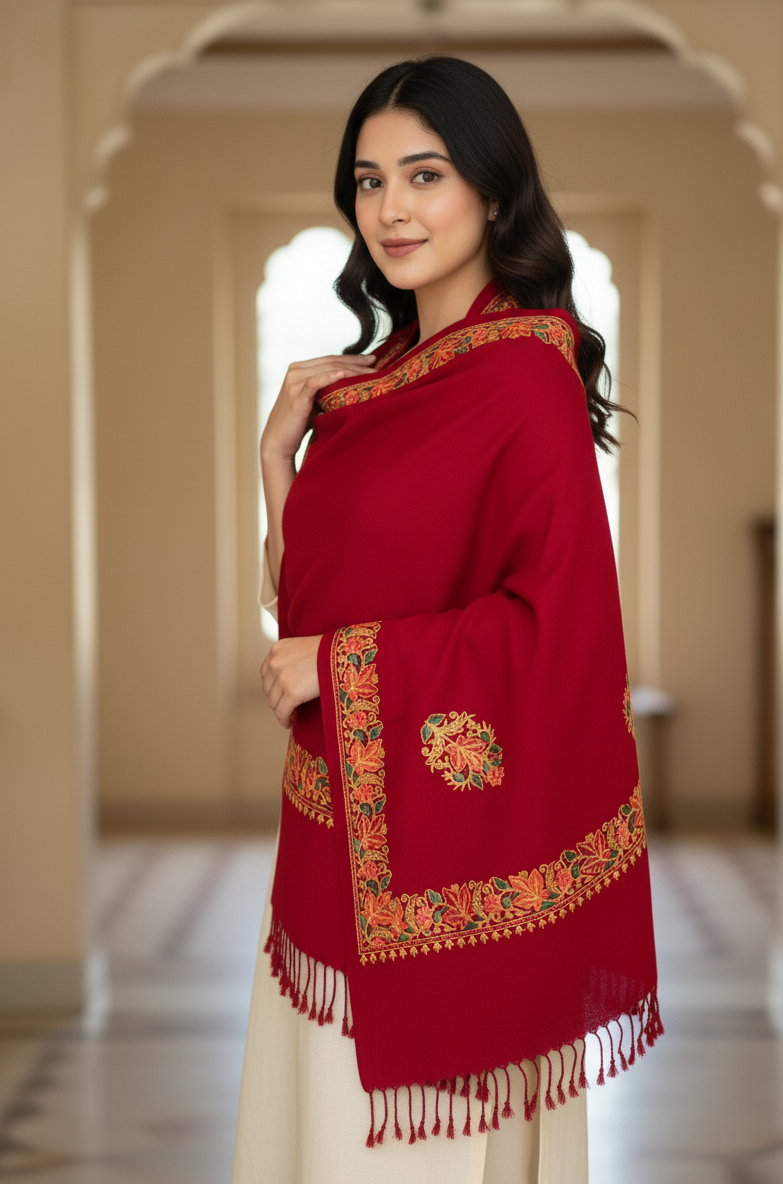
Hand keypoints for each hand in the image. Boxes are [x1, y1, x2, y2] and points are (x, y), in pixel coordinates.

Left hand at [260, 635, 322, 727]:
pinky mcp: (292, 693)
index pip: (266, 673)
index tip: (280, 694)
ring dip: (281, 710)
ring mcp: (282, 678)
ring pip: (273, 703)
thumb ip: (291, 659)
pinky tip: (289, 723)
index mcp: (277, 649)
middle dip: (277, 698)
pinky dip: (284, 720)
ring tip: (291, 715)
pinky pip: (282, 712)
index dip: (273, 686)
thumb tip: (289, 680)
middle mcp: (275, 662)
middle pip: (268, 688)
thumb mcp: (303, 648)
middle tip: (287, 706)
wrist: (343, 654)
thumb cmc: (330, 652)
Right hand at [261, 353, 375, 466]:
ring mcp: (294, 382)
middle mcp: (295, 371)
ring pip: (327, 369)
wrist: (279, 442)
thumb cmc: (299, 423)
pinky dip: (330, 377)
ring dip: (350, 369)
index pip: (331, 359)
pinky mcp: (296, 395)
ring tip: (369, 370)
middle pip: (331, 361)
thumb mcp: (314, 401)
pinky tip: (344, 374)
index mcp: (300, 369)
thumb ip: (327, 389)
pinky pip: (315, 382)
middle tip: (375, 362)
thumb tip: (354, 385)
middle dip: (355, 362)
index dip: (352, 358)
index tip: (372, 359)